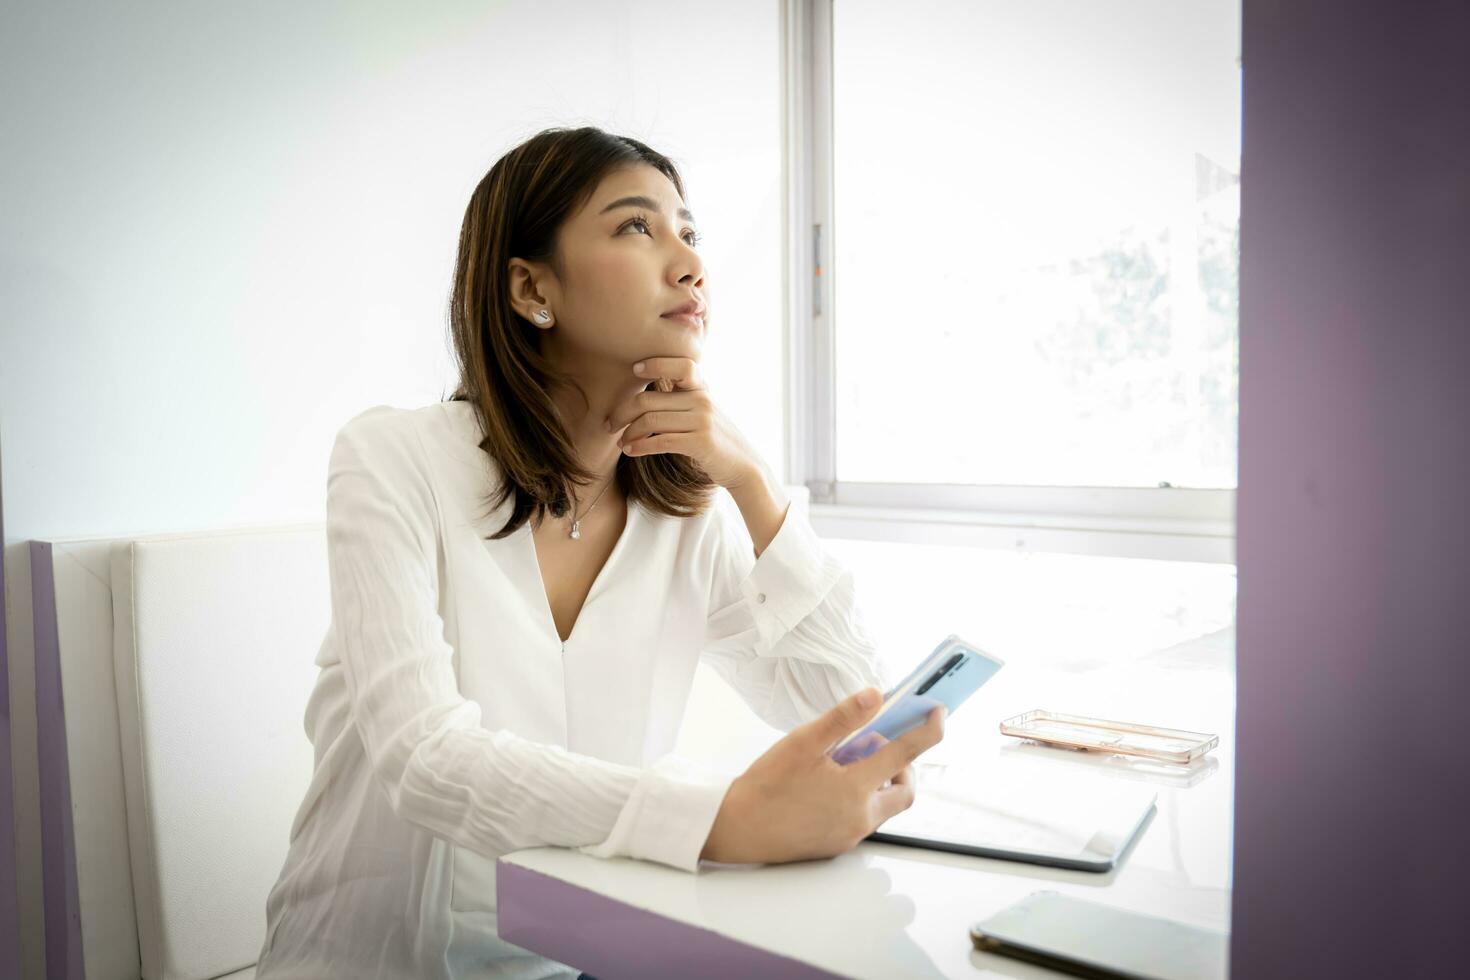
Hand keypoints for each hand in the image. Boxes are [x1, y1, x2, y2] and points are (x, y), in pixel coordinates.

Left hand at [605, 357, 762, 488]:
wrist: (744, 465)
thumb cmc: (716, 439)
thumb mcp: (703, 412)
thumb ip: (681, 400)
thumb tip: (643, 396)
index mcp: (701, 389)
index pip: (682, 366)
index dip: (656, 363)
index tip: (634, 369)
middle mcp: (702, 401)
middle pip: (649, 399)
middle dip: (622, 412)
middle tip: (609, 424)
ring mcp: (702, 421)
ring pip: (650, 421)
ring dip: (628, 433)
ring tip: (620, 443)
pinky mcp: (700, 443)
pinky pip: (660, 441)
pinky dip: (640, 446)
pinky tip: (630, 451)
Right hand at [699, 688, 946, 865]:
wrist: (736, 829)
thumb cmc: (765, 786)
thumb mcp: (802, 743)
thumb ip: (842, 719)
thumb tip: (875, 695)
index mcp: (855, 789)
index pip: (904, 753)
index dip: (927, 730)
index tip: (939, 713)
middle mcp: (861, 816)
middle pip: (904, 789)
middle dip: (902, 765)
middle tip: (874, 745)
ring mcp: (850, 834)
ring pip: (884, 806)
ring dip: (878, 780)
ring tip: (844, 763)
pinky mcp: (837, 845)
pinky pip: (864, 818)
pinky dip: (860, 797)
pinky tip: (829, 784)